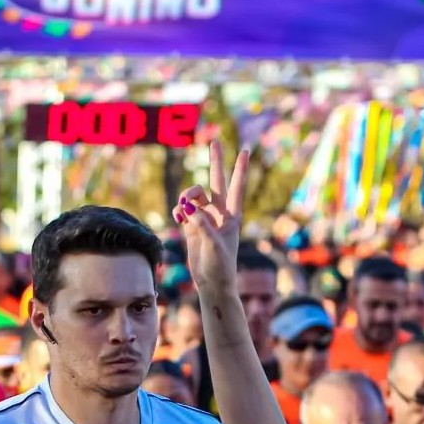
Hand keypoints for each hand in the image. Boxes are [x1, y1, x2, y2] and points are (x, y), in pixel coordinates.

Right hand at [174, 143, 248, 291]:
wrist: (211, 283)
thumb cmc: (219, 266)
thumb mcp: (213, 245)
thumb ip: (202, 225)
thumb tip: (189, 210)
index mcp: (231, 216)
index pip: (236, 187)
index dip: (239, 169)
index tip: (245, 150)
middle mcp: (219, 213)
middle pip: (216, 181)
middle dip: (216, 161)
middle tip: (215, 140)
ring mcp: (205, 218)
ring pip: (194, 195)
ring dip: (186, 197)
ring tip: (182, 210)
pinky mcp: (193, 226)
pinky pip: (183, 209)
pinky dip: (179, 210)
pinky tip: (179, 219)